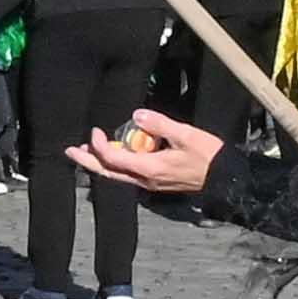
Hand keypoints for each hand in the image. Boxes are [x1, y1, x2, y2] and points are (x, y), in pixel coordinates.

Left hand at [71, 105, 225, 201]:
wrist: (227, 178)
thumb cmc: (209, 156)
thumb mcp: (186, 134)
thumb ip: (160, 124)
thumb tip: (137, 115)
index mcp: (150, 169)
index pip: (114, 159)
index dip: (99, 145)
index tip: (95, 130)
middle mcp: (146, 180)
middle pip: (110, 173)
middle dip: (89, 162)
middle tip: (70, 151)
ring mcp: (152, 183)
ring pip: (119, 175)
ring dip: (101, 164)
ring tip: (87, 152)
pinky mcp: (157, 181)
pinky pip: (130, 174)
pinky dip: (117, 165)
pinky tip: (115, 153)